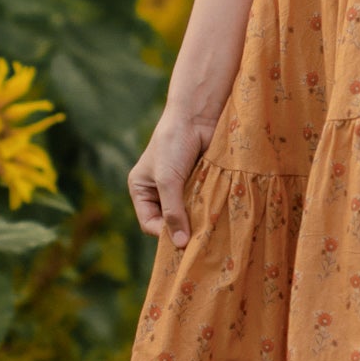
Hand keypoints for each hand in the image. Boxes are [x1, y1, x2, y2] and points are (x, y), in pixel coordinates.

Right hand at [128, 111, 217, 249]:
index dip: (164, 234)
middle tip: (199, 241)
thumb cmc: (173, 144)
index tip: (182, 242)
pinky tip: (217, 215)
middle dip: (182, 229)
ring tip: (209, 228)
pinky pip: (203, 203)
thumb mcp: (168, 181)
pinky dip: (209, 210)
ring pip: (188, 214)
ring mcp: (181, 187)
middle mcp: (159, 191)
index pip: (149, 223)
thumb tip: (180, 244)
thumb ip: (173, 211)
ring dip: (197, 220)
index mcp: (142, 189)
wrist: (198, 116)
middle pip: (170, 221)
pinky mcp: (200, 182)